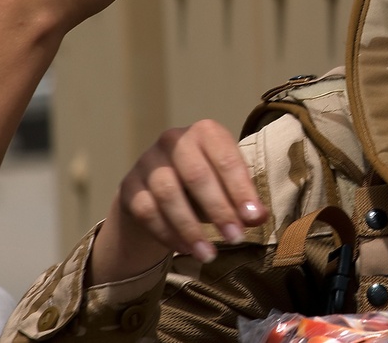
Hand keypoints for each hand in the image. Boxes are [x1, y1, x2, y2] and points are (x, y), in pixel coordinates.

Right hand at [92, 119, 268, 281]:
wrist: (156, 190)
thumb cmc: (203, 185)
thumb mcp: (227, 187)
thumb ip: (244, 200)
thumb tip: (258, 216)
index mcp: (205, 132)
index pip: (226, 158)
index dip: (241, 189)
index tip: (253, 218)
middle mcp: (174, 140)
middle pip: (196, 175)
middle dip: (218, 209)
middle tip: (235, 238)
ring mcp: (147, 160)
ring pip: (168, 193)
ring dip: (190, 227)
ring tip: (208, 253)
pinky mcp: (129, 185)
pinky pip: (147, 211)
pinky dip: (168, 233)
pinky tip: (185, 248)